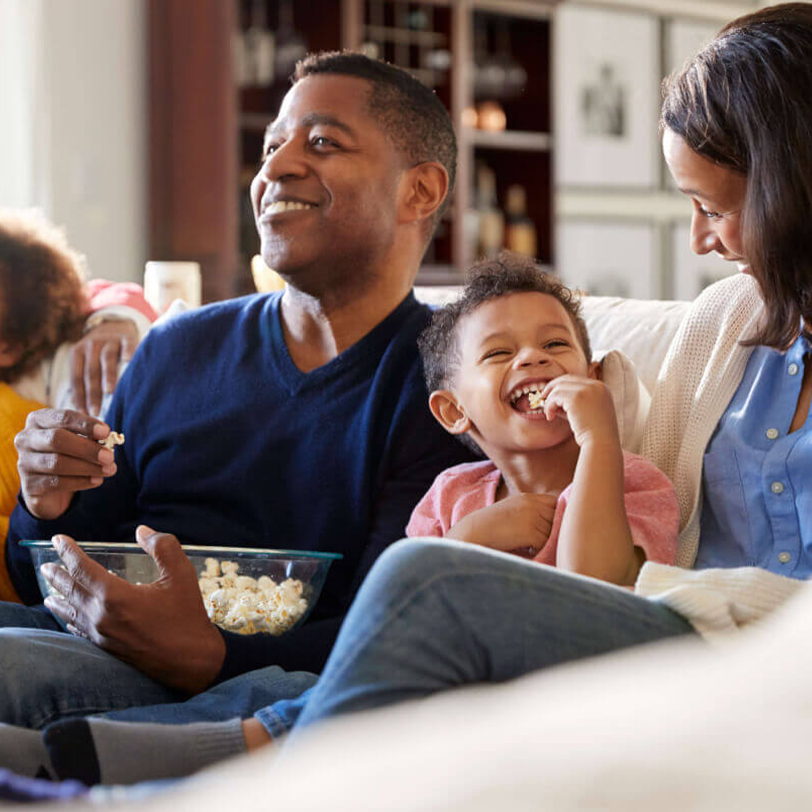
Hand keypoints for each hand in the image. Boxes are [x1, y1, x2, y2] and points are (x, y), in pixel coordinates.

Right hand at [14, 409, 116, 519]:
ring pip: (56, 463)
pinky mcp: (29, 484)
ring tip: (109, 469)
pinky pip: (55, 483)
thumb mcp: (80, 441)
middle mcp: (26, 438)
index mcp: (39, 420)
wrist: (51, 487)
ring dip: (88, 467)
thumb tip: (106, 437)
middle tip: (109, 456)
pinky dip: (80, 481)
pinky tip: (97, 480)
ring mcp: (24, 462)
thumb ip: (90, 436)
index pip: (62, 417)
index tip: (106, 432)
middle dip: (87, 448)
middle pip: (57, 439)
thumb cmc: (70, 454)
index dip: (85, 424)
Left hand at [41, 527, 225, 693]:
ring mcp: (101, 635)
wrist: (191, 662)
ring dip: (57, 598)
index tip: (58, 539)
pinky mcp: (106, 649)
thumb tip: (142, 531)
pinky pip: (79, 630)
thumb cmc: (187, 616)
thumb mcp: (182, 574)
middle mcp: (100, 616)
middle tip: (45, 565)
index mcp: (115, 595)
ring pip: (70, 613)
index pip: (82, 568)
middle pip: (70, 590)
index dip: (68, 552)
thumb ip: (163, 546)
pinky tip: (68, 619)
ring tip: (47, 591)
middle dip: (56, 575)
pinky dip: (69, 620)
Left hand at [70, 320, 138, 415]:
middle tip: (96, 411)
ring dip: (108, 376)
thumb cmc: (100, 353)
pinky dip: (128, 354)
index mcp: (78, 352)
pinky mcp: (127, 337)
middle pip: (90, 371)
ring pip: (106, 359)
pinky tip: (129, 363)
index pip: (76, 377)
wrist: (115, 325)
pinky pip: (128, 346)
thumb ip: (84, 381)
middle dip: (93, 393)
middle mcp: (92, 345)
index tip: (84, 414)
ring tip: (110, 391)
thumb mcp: (87, 361)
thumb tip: (81, 411)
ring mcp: (110, 340)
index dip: (79, 396)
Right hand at [445, 493, 557, 555]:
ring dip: (545, 542)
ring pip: (553, 532)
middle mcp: (532, 504)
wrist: (473, 533)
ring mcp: (532, 516)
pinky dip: (539, 550)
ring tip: (530, 546)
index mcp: (528, 497)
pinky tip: (526, 550)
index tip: (551, 528)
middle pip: (558, 518)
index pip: (556, 503)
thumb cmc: (491, 528)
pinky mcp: (530, 531)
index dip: (557, 516)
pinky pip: (545, 543)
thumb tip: (556, 527)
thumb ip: (533, 513)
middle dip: (553, 531)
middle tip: (541, 541)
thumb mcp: (513, 512)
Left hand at [540, 375, 619, 448]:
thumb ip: (570, 405)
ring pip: (558, 387)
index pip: (576, 380)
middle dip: (552, 388)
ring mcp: (587, 390)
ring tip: (549, 413)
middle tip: (543, 399)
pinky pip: (555, 396)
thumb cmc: (593, 434)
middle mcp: (596, 386)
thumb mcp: (584, 414)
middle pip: (566, 379)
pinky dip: (549, 406)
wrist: (601, 443)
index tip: (551, 396)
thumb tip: (550, 400)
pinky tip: (549, 417)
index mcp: (601, 389)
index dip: (561, 386)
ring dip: (549, 400)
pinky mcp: (577, 397)